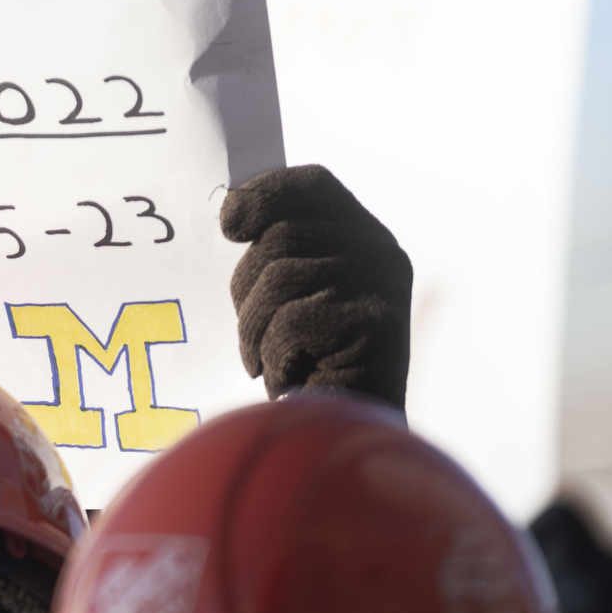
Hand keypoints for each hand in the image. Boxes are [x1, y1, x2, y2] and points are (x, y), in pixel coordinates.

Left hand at [221, 164, 411, 407]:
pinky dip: (274, 355)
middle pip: (280, 236)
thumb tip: (230, 212)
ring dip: (255, 328)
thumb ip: (277, 249)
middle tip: (251, 330)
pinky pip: (291, 322)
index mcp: (360, 231)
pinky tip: (287, 375)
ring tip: (266, 358)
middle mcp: (380, 249)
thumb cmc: (304, 356)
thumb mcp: (294, 291)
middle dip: (246, 287)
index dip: (264, 193)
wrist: (344, 428)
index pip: (312, 183)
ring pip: (279, 277)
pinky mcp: (377, 323)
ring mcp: (383, 284)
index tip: (229, 225)